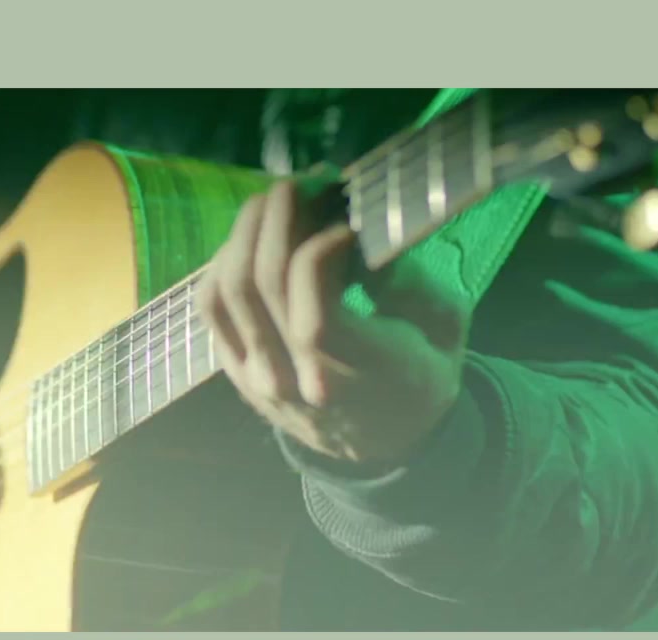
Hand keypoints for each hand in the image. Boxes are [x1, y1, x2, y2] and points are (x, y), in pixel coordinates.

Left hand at [198, 180, 470, 467]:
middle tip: (305, 182)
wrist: (382, 440)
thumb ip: (414, 281)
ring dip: (245, 232)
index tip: (348, 220)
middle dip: (278, 219)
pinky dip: (224, 260)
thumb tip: (360, 234)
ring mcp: (258, 379)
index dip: (321, 252)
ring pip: (227, 292)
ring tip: (276, 199)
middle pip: (260, 287)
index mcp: (363, 377)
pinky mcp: (234, 368)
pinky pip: (212, 306)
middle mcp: (298, 383)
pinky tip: (253, 235)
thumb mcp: (445, 326)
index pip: (316, 315)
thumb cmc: (420, 371)